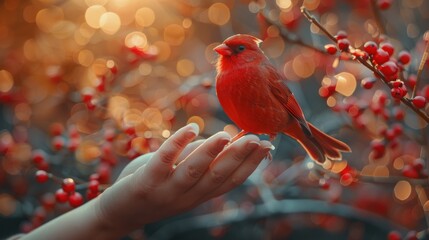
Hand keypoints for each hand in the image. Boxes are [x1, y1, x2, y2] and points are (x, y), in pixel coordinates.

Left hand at [95, 123, 271, 235]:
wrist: (119, 212)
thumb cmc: (154, 185)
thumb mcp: (180, 174)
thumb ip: (199, 158)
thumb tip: (223, 138)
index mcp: (200, 194)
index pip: (231, 180)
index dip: (251, 165)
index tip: (268, 146)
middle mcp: (188, 197)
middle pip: (218, 176)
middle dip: (238, 157)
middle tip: (257, 138)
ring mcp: (167, 191)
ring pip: (194, 172)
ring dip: (212, 153)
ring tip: (226, 135)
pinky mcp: (146, 183)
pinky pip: (163, 161)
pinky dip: (177, 144)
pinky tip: (190, 128)